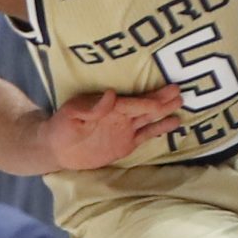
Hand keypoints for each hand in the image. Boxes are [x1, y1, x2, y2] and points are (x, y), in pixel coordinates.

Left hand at [45, 85, 182, 169]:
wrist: (57, 148)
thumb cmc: (61, 126)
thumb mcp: (71, 115)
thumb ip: (92, 107)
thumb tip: (111, 94)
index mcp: (108, 107)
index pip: (132, 104)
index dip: (147, 101)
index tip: (164, 98)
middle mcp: (120, 116)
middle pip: (145, 107)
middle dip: (161, 99)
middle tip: (179, 90)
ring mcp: (124, 129)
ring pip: (149, 118)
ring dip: (164, 110)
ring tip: (181, 102)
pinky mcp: (126, 143)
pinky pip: (146, 135)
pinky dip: (159, 129)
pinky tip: (173, 123)